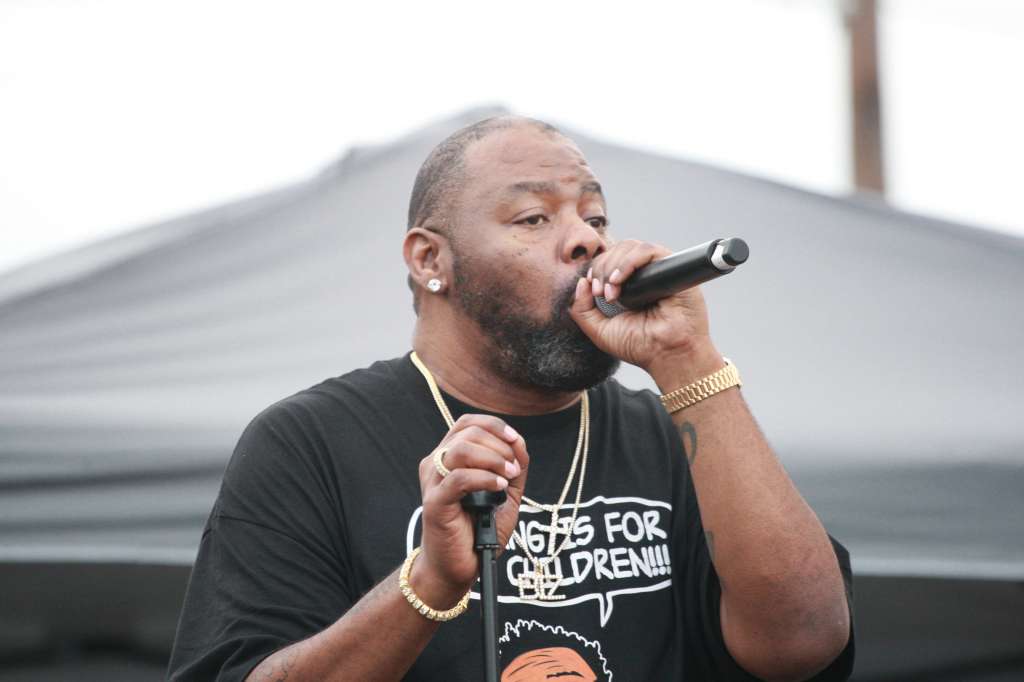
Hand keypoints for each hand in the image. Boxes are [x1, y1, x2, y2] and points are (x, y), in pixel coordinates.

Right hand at [413, 415, 529, 606]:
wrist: (457, 566)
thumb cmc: (477, 529)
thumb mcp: (504, 493)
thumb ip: (513, 467)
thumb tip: (518, 441)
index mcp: (449, 457)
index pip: (468, 423)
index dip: (494, 425)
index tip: (515, 440)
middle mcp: (436, 464)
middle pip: (467, 433)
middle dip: (499, 446)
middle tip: (513, 469)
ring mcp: (433, 483)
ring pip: (460, 450)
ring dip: (492, 460)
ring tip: (507, 478)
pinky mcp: (435, 502)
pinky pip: (459, 478)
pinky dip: (484, 478)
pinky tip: (498, 488)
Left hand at [569, 239, 718, 376]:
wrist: (668, 356)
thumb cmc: (640, 346)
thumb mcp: (599, 330)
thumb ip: (582, 309)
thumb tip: (581, 282)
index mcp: (629, 285)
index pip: (608, 260)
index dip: (596, 270)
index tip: (594, 291)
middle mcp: (645, 274)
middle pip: (617, 250)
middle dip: (602, 269)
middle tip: (601, 293)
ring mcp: (659, 270)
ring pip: (630, 247)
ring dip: (613, 265)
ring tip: (611, 291)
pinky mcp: (673, 268)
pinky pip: (649, 251)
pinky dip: (629, 261)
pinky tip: (619, 280)